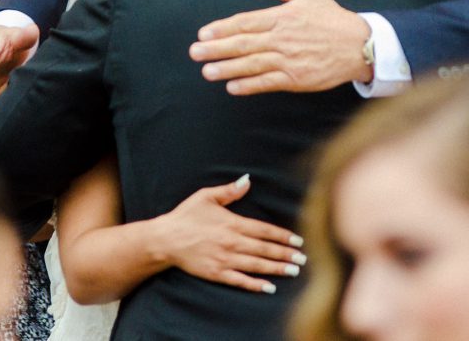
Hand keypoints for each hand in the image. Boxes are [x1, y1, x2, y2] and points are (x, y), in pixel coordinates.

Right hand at [152, 175, 304, 293]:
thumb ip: (229, 190)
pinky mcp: (216, 273)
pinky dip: (255, 284)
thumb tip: (247, 180)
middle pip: (265, 249)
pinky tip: (269, 287)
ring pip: (257, 265)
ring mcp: (224, 259)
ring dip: (277, 268)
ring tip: (294, 271)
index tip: (298, 240)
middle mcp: (232, 242)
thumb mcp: (206, 196)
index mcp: (232, 223)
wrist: (165, 239)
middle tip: (303, 259)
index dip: (283, 236)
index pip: (264, 230)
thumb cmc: (186, 216)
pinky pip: (240, 280)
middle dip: (286, 254)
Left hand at [189, 0, 371, 94]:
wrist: (359, 45)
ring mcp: (288, 60)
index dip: (222, 28)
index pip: (245, 22)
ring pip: (251, 64)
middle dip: (216, 49)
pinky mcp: (296, 78)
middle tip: (194, 53)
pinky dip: (249, 85)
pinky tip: (232, 87)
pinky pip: (268, 82)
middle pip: (242, 44)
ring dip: (227, 68)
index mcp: (282, 17)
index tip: (203, 34)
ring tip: (207, 71)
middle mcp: (281, 38)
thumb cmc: (333, 18)